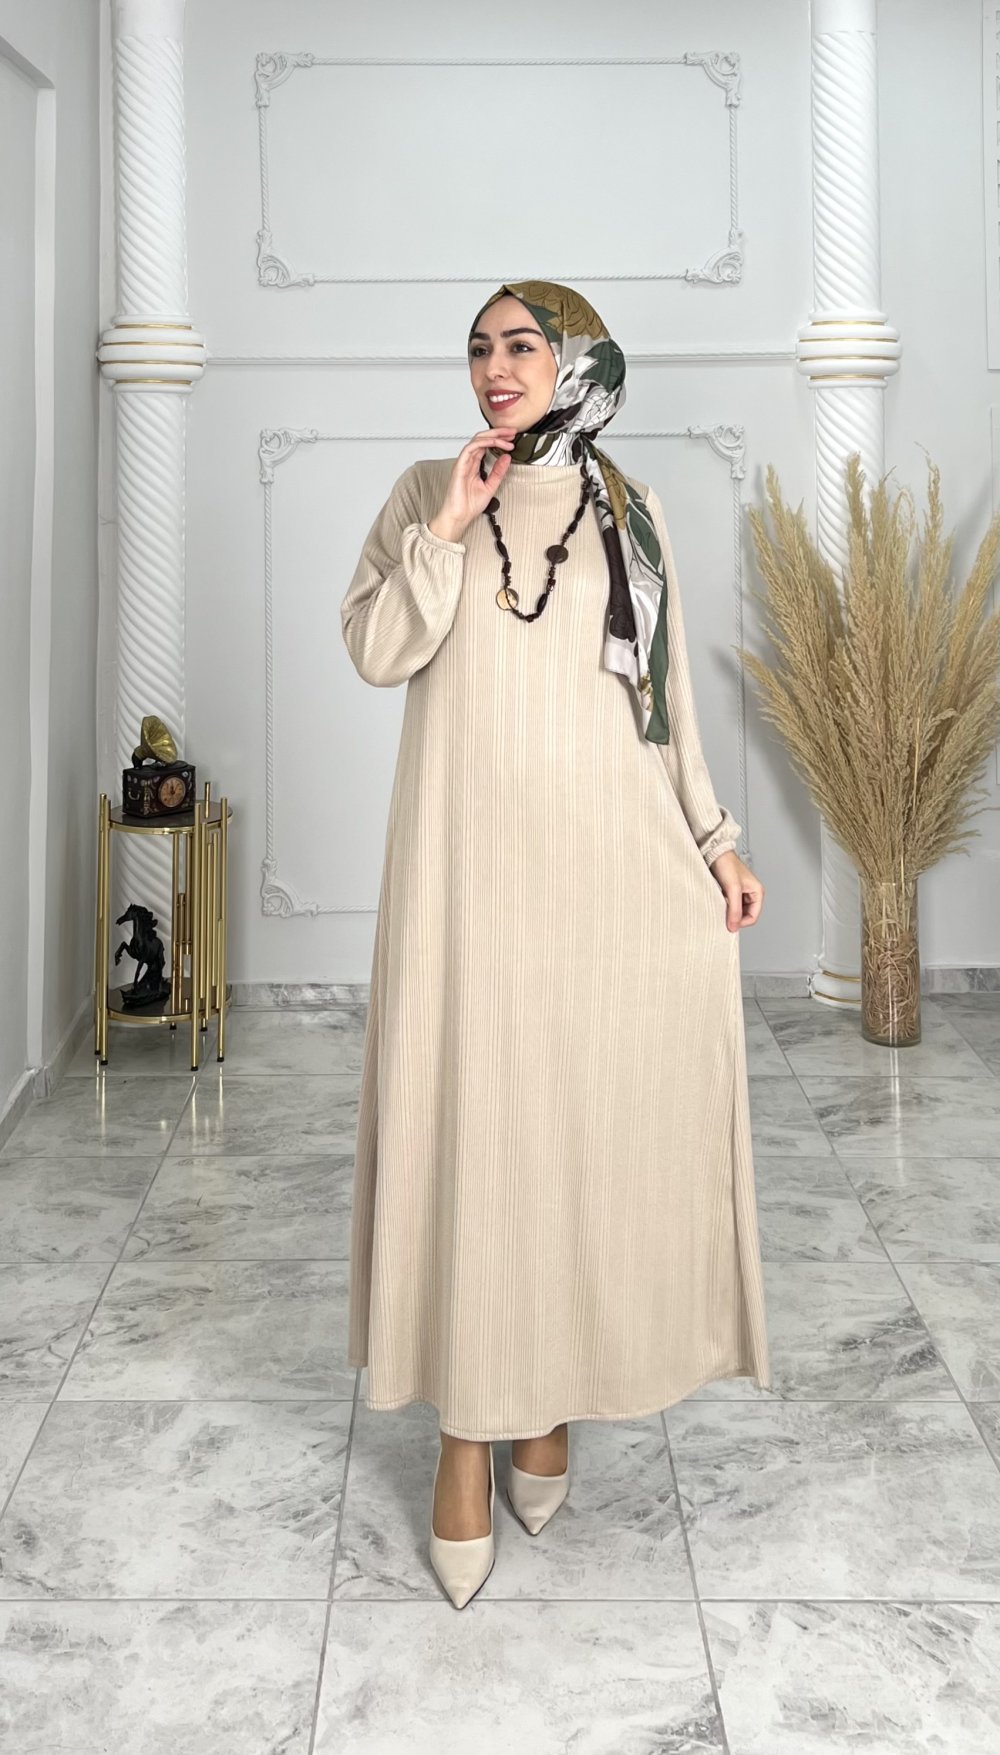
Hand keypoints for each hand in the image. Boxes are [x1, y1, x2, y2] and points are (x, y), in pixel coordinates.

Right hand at [427, 426, 517, 542]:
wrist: (459, 516)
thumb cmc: (469, 505)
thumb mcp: (491, 486)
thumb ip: (498, 472)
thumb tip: (507, 457)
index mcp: (474, 465)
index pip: (487, 445)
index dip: (500, 439)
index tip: (512, 438)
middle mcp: (469, 461)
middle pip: (482, 438)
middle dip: (498, 432)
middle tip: (512, 431)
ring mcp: (463, 462)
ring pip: (477, 440)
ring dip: (493, 436)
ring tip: (507, 437)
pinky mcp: (460, 466)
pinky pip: (471, 448)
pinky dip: (483, 443)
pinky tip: (495, 443)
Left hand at [708, 850, 763, 931]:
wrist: (715, 854)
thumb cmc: (727, 865)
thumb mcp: (733, 889)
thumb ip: (734, 909)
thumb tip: (734, 926)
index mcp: (757, 892)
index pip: (753, 917)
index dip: (741, 922)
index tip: (730, 923)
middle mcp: (751, 894)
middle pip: (745, 916)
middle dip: (735, 917)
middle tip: (724, 915)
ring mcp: (741, 894)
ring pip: (737, 911)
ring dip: (729, 912)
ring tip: (721, 905)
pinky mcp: (732, 893)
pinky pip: (730, 906)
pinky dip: (725, 907)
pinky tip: (719, 902)